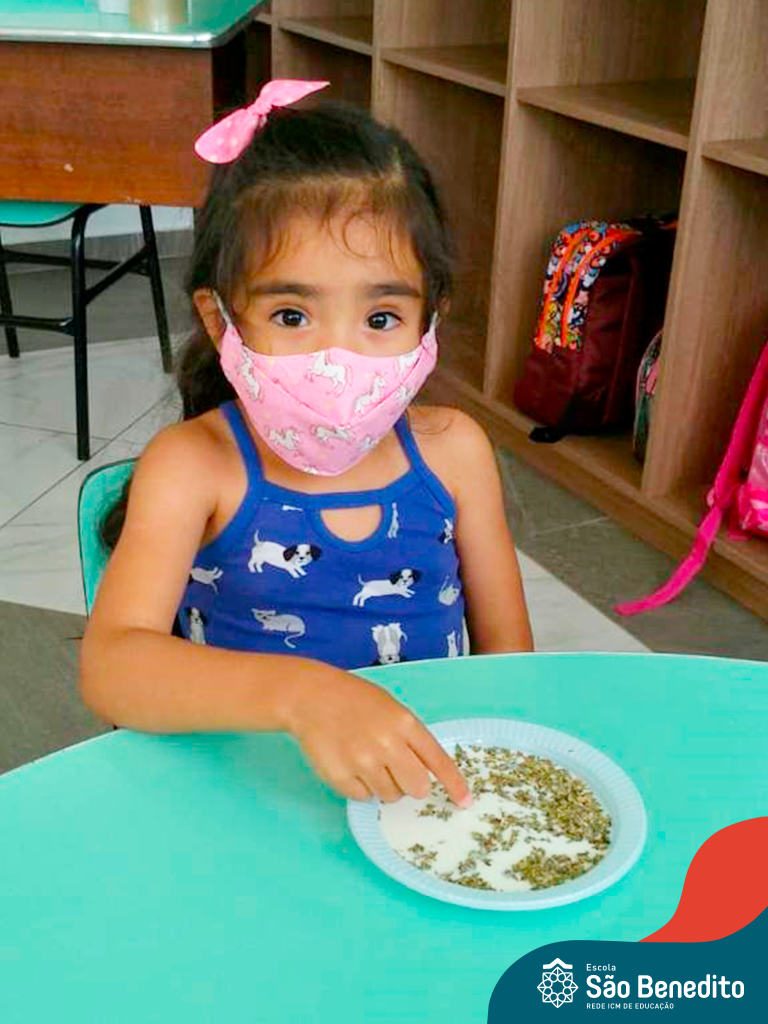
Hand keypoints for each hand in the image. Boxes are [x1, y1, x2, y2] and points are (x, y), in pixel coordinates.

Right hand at [284, 665, 471, 805]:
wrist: (312, 697)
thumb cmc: (357, 701)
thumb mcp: (391, 708)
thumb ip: (410, 738)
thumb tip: (427, 774)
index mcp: (405, 723)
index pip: (438, 760)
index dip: (454, 784)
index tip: (464, 802)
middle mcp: (387, 744)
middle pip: (417, 787)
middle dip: (412, 784)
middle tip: (397, 770)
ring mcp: (363, 762)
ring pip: (390, 796)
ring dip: (384, 785)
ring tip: (367, 760)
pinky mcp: (340, 777)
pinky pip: (364, 797)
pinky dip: (361, 787)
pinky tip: (350, 764)